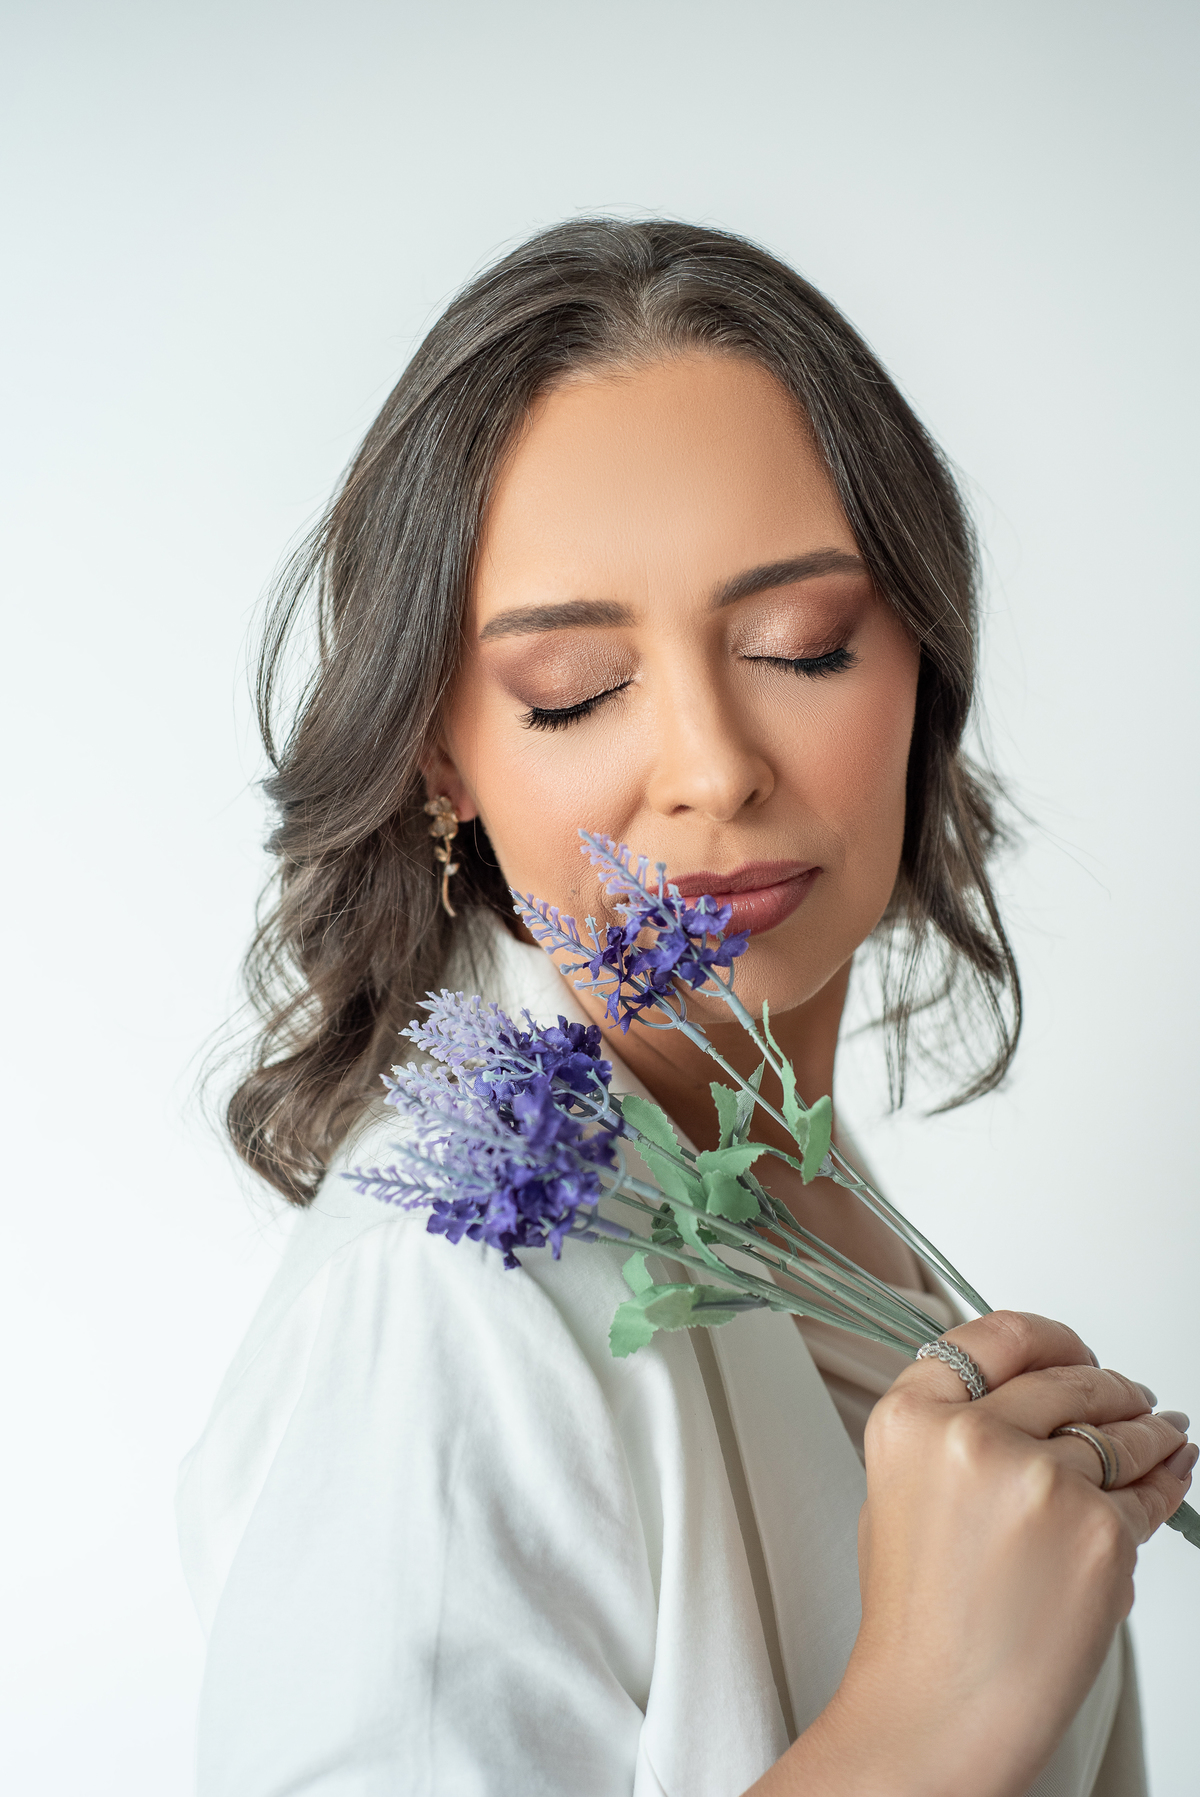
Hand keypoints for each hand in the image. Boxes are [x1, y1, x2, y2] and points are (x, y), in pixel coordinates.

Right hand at [750, 1311, 1193, 1796]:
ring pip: (1118, 1430)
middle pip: (1066, 1379)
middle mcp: (973, 1435)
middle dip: (1109, 1384)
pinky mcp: (1097, 1530)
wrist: (937, 1706)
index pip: (996, 1338)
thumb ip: (952, 1427)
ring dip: (1150, 1427)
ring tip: (1165, 1430)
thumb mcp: (902, 1487)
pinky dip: (1167, 1478)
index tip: (1075, 1348)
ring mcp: (1040, 1481)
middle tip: (1130, 1393)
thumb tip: (1028, 1395)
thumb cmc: (919, 1614)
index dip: (1048, 1338)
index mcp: (912, 1417)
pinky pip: (1147, 1494)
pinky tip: (1174, 1470)